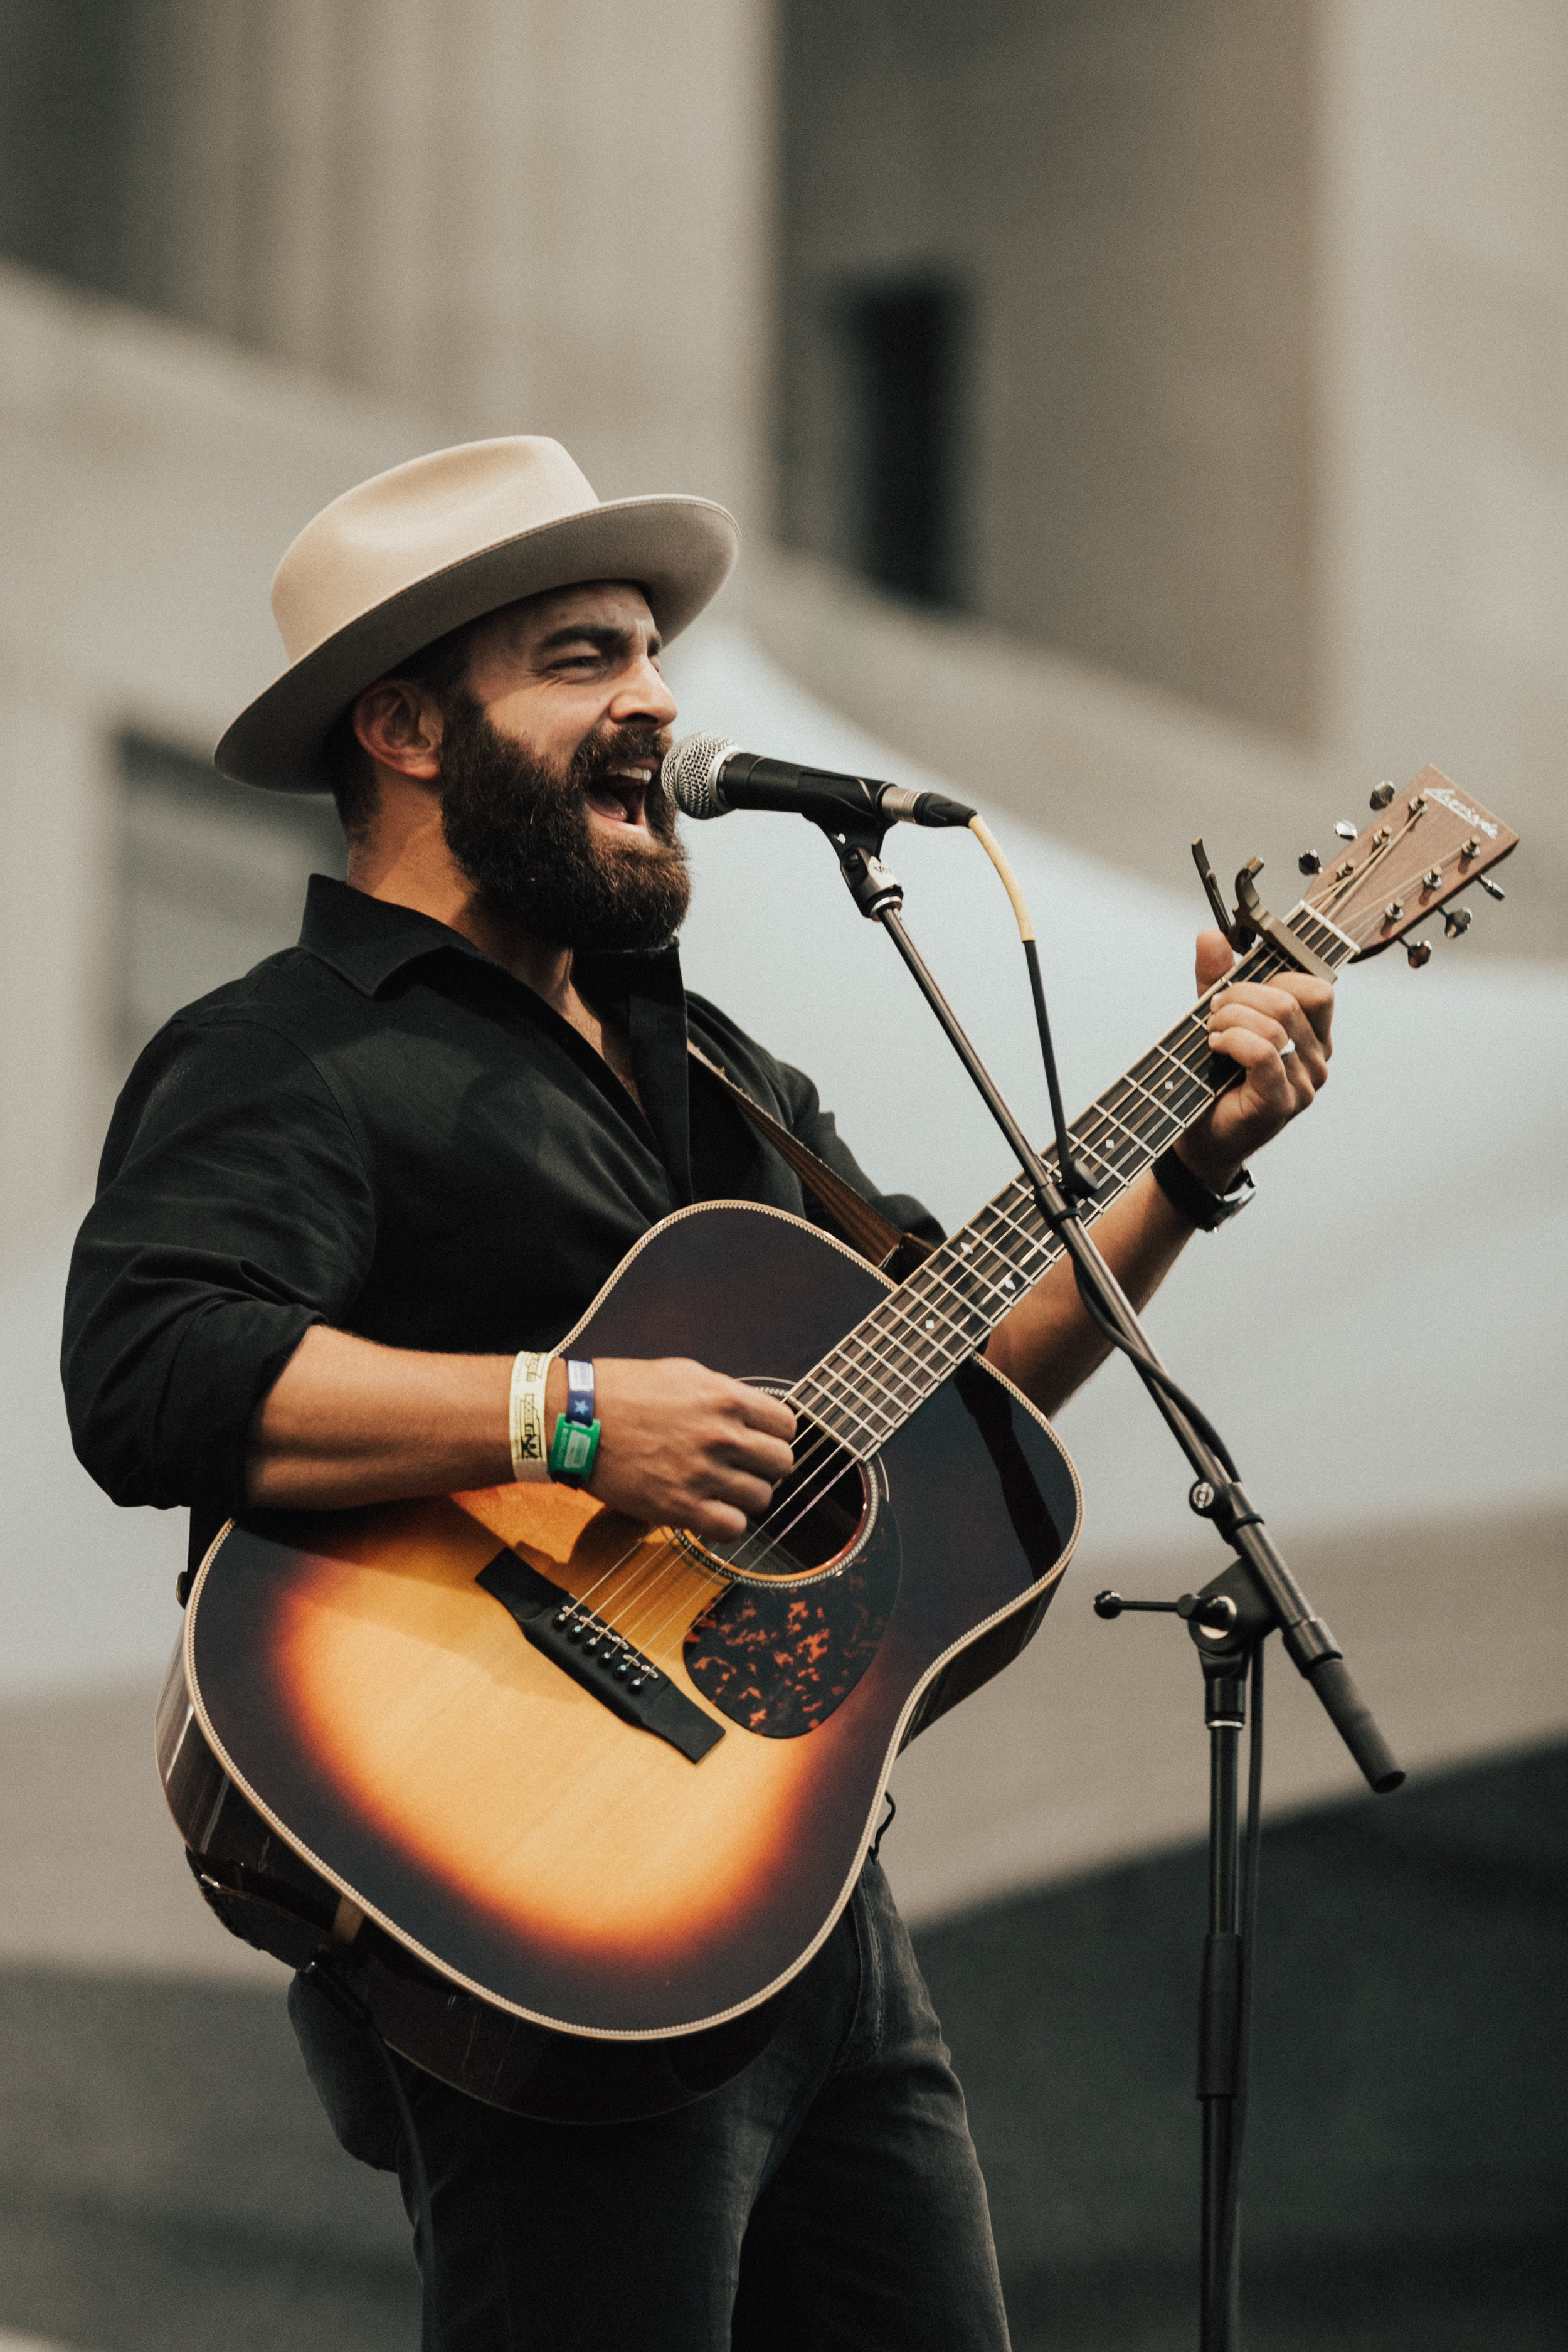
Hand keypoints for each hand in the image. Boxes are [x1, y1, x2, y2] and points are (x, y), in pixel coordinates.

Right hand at [566, 1357, 796, 1540]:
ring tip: (721, 1488)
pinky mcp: (679, 1507)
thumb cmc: (623, 1391)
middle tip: (742, 1466)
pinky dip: (727, 1524)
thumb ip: (725, 1394)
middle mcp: (721, 1436)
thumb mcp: (684, 1374)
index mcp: (726, 1398)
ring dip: (745, 1496)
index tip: (759, 1440)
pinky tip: (710, 1511)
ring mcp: (702, 1473)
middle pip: (782, 1464)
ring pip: (762, 1498)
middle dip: (765, 1466)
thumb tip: (753, 1413)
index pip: (787, 1425)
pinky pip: (733, 1528)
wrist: (573, 1417)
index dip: (774, 1434)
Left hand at [1177, 928, 1333, 1189]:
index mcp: (1312, 1037)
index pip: (1317, 989)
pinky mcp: (1280, 1102)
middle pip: (1291, 1000)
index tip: (1239, 989)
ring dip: (1232, 1018)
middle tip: (1213, 1011)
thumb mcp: (1217, 1019)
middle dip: (1242, 995)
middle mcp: (1316, 1060)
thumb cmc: (1214, 1080)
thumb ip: (1218, 979)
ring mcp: (1304, 1084)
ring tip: (1211, 1032)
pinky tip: (1216, 1047)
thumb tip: (1210, 935)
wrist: (1200, 1138)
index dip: (1276, 978)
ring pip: (1276, 1024)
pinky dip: (1234, 1041)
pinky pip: (1265, 1053)